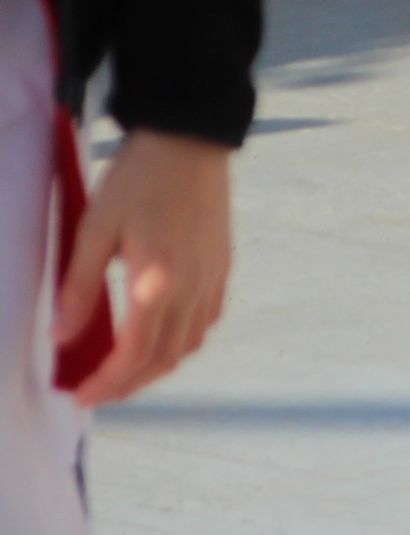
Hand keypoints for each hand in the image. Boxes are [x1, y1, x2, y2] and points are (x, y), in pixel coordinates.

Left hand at [56, 130, 232, 404]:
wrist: (190, 139)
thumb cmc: (138, 179)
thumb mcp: (94, 230)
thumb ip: (79, 288)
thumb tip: (62, 336)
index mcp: (157, 283)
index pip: (133, 354)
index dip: (106, 383)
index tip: (79, 395)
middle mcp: (192, 288)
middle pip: (164, 358)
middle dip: (129, 384)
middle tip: (97, 391)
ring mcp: (212, 278)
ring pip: (190, 344)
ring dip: (158, 367)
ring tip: (127, 370)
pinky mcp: (223, 265)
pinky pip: (207, 320)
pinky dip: (184, 341)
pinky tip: (165, 336)